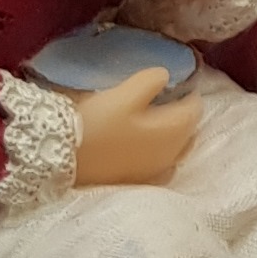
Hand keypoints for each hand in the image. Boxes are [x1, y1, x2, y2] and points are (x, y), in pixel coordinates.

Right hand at [71, 69, 201, 186]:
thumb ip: (150, 81)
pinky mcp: (138, 181)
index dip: (189, 92)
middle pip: (189, 132)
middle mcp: (171, 155)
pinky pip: (162, 167)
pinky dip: (163, 155)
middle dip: (185, 115)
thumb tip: (166, 75)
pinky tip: (150, 148)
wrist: (62, 157)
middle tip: (171, 98)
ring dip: (176, 135)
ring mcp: (155, 172)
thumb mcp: (124, 93)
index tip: (180, 81)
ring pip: (178, 151)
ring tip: (161, 120)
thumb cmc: (96, 122)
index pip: (194, 110)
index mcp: (172, 132)